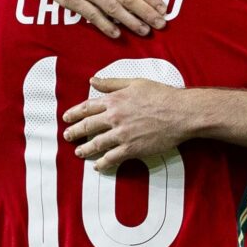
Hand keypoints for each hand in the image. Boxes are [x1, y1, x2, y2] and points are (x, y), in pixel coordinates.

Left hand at [66, 75, 200, 169]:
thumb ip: (112, 83)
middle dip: (74, 132)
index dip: (74, 113)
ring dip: (85, 149)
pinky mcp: (132, 149)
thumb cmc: (162, 95)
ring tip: (79, 153)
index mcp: (114, 100)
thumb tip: (92, 80)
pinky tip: (98, 166)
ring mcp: (122, 134)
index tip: (66, 118)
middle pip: (88, 126)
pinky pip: (112, 158)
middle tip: (67, 137)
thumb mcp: (135, 82)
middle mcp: (114, 117)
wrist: (181, 113)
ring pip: (96, 144)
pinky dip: (103, 163)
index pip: (87, 107)